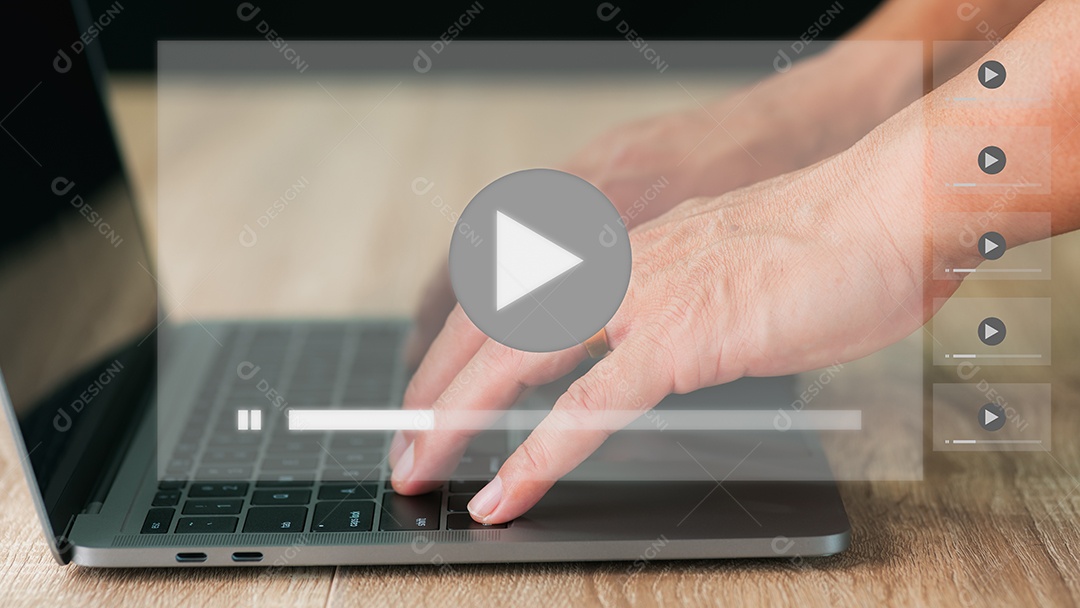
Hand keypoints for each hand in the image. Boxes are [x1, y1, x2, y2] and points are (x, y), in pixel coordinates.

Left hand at [391, 109, 960, 522]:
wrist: (890, 208)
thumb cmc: (831, 243)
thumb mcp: (732, 266)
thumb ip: (687, 297)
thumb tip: (672, 335)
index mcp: (630, 247)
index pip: (523, 292)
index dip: (471, 342)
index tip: (439, 384)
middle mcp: (621, 262)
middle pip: (497, 322)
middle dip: (437, 384)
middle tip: (401, 438)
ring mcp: (645, 296)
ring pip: (517, 358)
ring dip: (457, 417)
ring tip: (418, 465)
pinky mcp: (680, 337)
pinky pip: (587, 410)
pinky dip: (536, 457)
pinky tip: (503, 493)